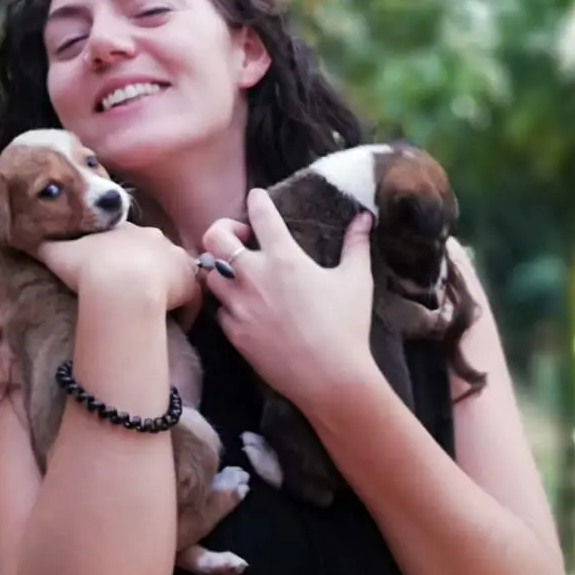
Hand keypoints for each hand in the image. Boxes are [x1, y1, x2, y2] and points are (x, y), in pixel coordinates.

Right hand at [36, 223, 200, 322]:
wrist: (118, 285)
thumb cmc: (86, 266)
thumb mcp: (57, 252)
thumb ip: (44, 245)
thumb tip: (25, 238)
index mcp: (126, 230)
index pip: (125, 238)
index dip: (119, 254)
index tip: (111, 270)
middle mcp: (154, 238)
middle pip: (153, 252)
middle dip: (146, 267)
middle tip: (133, 291)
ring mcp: (175, 259)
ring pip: (174, 273)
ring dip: (167, 288)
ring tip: (153, 310)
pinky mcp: (190, 283)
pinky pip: (191, 299)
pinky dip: (184, 312)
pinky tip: (173, 326)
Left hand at [200, 189, 376, 412]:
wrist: (329, 378)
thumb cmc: (346, 326)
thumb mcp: (355, 280)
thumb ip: (356, 244)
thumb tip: (364, 217)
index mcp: (284, 258)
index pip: (260, 214)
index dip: (256, 199)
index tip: (256, 197)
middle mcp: (253, 277)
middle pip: (214, 237)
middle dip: (222, 229)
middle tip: (241, 238)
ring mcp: (239, 306)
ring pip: (209, 274)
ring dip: (220, 267)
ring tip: (238, 272)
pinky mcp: (234, 332)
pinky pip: (219, 309)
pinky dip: (227, 302)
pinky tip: (243, 305)